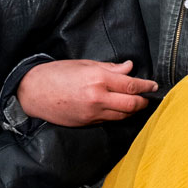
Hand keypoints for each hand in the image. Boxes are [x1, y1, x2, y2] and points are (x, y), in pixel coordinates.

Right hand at [16, 58, 158, 125]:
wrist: (33, 92)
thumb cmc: (57, 74)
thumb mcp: (84, 64)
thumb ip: (109, 67)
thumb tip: (129, 67)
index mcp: (98, 79)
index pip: (131, 85)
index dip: (146, 86)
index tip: (154, 85)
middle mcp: (98, 98)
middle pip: (132, 104)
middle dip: (143, 101)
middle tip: (148, 97)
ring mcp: (93, 113)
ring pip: (122, 115)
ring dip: (132, 110)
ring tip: (136, 103)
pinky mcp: (87, 123)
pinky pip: (109, 120)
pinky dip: (117, 115)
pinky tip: (119, 109)